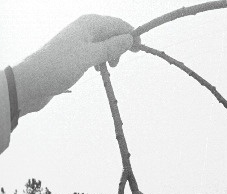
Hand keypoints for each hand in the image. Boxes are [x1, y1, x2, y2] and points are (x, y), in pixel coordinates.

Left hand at [12, 15, 133, 115]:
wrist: (32, 81)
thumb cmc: (60, 67)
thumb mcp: (89, 57)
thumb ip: (111, 47)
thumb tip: (131, 38)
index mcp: (88, 24)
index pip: (118, 23)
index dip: (131, 34)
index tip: (140, 51)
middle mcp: (84, 29)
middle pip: (112, 31)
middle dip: (122, 44)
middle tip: (121, 62)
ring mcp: (78, 41)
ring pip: (104, 42)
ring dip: (112, 53)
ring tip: (111, 68)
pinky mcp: (74, 54)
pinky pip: (95, 51)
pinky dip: (102, 59)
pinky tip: (100, 69)